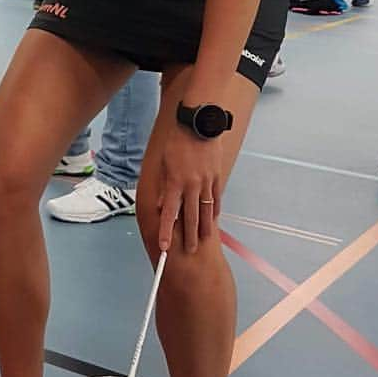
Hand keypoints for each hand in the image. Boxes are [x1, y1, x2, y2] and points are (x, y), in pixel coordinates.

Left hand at [155, 126, 221, 253]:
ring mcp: (206, 182)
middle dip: (189, 237)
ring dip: (205, 228)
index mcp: (175, 182)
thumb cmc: (177, 141)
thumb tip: (161, 205)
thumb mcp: (164, 163)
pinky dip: (214, 210)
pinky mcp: (216, 176)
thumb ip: (163, 186)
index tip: (165, 246)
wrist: (198, 124)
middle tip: (188, 251)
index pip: (170, 213)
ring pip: (206, 211)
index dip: (166, 231)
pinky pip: (215, 197)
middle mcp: (191, 185)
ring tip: (204, 240)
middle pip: (191, 217)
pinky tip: (213, 219)